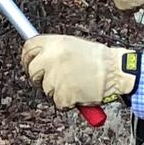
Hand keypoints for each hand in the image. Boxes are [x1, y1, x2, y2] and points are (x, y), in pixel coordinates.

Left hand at [21, 34, 137, 108]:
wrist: (116, 71)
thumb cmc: (98, 59)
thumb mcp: (73, 45)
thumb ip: (54, 49)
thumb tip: (37, 55)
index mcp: (55, 43)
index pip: (28, 48)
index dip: (27, 58)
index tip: (29, 64)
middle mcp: (52, 58)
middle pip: (32, 70)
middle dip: (40, 77)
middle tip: (54, 79)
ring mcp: (55, 77)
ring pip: (45, 88)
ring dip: (57, 90)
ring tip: (75, 82)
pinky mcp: (62, 95)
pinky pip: (57, 101)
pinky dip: (67, 101)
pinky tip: (79, 92)